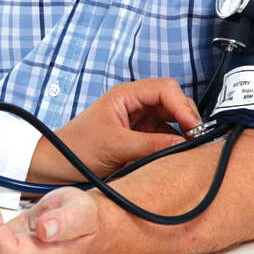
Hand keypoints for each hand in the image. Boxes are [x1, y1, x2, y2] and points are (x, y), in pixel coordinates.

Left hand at [28, 78, 201, 182]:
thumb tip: (182, 143)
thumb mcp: (115, 146)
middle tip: (196, 139)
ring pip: (170, 120)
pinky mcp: (138, 136)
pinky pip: (163, 136)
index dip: (183, 106)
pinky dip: (172, 144)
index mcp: (126, 95)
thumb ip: (150, 145)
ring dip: (181, 132)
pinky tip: (176, 154)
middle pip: (172, 102)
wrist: (57, 164)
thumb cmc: (76, 147)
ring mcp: (137, 120)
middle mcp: (134, 104)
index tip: (193, 127)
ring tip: (189, 149)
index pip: (165, 89)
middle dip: (186, 118)